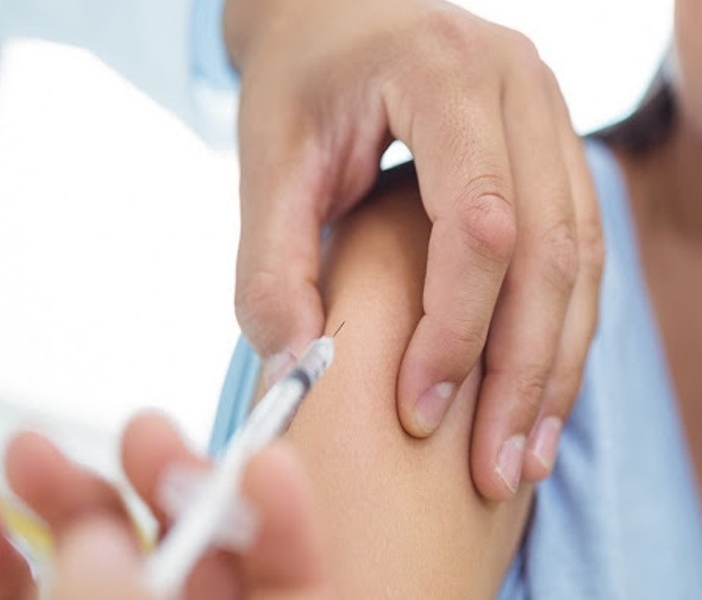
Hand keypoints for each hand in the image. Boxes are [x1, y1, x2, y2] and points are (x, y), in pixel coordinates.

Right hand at [0, 414, 329, 598]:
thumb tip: (100, 539)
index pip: (288, 568)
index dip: (281, 514)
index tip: (267, 459)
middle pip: (191, 545)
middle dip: (162, 480)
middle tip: (145, 432)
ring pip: (106, 558)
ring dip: (68, 499)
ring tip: (28, 451)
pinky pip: (36, 595)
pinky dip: (1, 563)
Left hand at [225, 0, 603, 498]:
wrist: (335, 16)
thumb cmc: (300, 81)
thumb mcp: (267, 161)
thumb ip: (271, 265)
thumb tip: (297, 369)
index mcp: (445, 75)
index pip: (479, 223)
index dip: (455, 329)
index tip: (417, 410)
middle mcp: (522, 87)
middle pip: (549, 252)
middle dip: (520, 372)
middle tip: (491, 466)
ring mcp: (551, 116)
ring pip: (581, 260)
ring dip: (553, 365)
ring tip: (520, 451)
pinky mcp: (553, 151)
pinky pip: (578, 251)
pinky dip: (560, 328)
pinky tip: (535, 391)